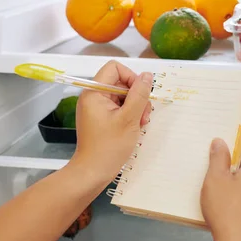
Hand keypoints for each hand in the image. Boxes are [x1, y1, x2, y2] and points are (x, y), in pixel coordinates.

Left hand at [72, 60, 152, 183]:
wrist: (93, 172)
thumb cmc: (109, 146)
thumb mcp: (130, 118)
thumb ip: (139, 94)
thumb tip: (147, 75)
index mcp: (94, 92)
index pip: (115, 68)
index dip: (131, 77)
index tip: (139, 95)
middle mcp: (93, 96)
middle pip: (121, 82)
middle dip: (136, 96)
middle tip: (143, 116)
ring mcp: (97, 108)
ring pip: (123, 96)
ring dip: (135, 107)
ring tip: (140, 124)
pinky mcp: (101, 118)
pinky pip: (119, 107)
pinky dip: (130, 114)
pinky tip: (135, 127)